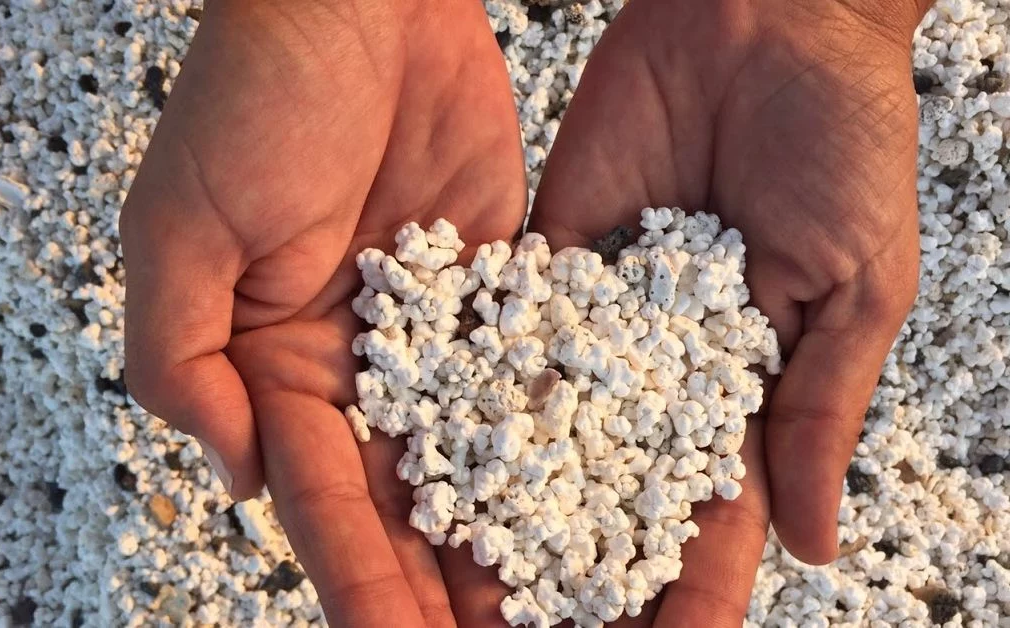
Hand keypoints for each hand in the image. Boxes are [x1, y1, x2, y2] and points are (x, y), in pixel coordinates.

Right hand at [121, 1, 527, 624]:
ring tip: (557, 606)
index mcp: (275, 369)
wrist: (355, 8)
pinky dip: (557, 439)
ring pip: (477, 455)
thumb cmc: (253, 98)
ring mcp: (436, 333)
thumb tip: (240, 480)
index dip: (364, 584)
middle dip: (446, 585)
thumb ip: (187, 365)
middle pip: (408, 501)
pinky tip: (593, 496)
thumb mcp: (180, 234)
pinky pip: (527, 376)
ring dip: (510, 534)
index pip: (324, 502)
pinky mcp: (499, 287)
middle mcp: (360, 366)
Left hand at [531, 0, 928, 623]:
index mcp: (744, 385)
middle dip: (579, 562)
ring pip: (547, 425)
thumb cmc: (842, 144)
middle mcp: (659, 365)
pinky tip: (434, 457)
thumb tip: (808, 544)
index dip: (685, 586)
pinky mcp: (547, 257)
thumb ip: (816, 411)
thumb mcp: (855, 288)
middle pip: (612, 486)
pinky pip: (506, 332)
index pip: (711, 511)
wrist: (765, 20)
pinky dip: (472, 392)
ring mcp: (598, 315)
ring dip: (511, 502)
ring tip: (469, 577)